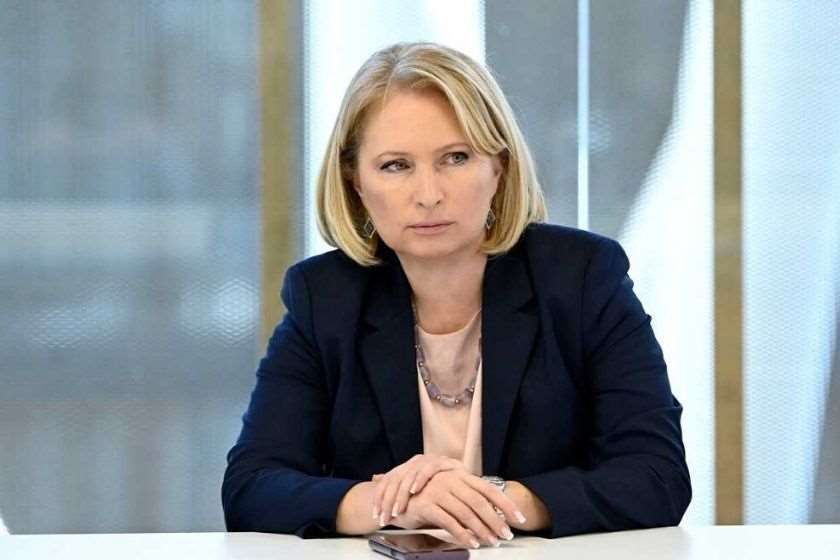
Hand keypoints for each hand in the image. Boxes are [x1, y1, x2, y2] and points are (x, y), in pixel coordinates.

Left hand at [371, 454, 466, 525]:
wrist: (464, 479)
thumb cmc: (439, 485)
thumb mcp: (416, 487)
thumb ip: (397, 482)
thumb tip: (374, 477)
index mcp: (406, 467)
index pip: (387, 481)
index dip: (379, 498)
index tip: (376, 515)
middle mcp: (415, 462)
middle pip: (396, 480)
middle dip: (389, 501)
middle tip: (387, 517)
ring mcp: (429, 460)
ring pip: (409, 476)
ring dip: (402, 494)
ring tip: (398, 510)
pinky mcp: (444, 462)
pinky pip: (429, 469)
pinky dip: (420, 479)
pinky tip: (415, 490)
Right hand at [389, 470, 524, 548]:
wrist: (395, 494)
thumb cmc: (425, 495)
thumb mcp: (449, 492)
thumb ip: (467, 499)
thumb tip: (493, 515)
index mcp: (460, 475)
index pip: (489, 489)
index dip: (506, 504)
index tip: (519, 518)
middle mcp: (451, 480)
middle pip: (480, 502)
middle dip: (496, 520)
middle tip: (506, 535)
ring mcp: (439, 490)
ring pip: (467, 512)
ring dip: (482, 530)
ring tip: (491, 542)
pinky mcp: (427, 504)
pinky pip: (449, 521)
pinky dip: (463, 534)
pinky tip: (471, 542)